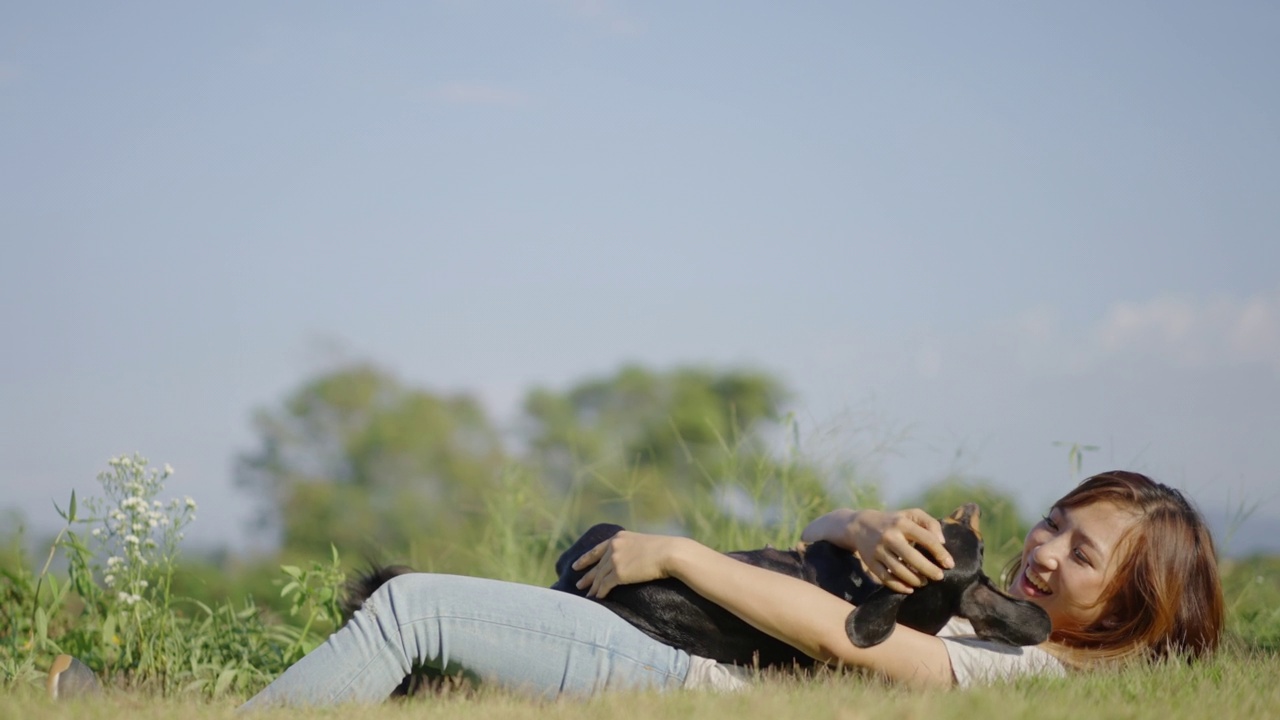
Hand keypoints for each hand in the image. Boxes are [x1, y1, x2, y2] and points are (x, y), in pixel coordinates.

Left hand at [571, 531, 685, 598]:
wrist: (670, 553)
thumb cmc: (664, 549)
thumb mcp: (644, 543)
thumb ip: (633, 549)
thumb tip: (632, 559)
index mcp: (618, 538)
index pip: (596, 550)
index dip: (585, 559)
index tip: (576, 565)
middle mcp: (613, 547)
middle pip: (597, 566)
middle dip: (587, 576)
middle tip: (578, 584)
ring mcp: (615, 560)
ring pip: (599, 577)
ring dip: (592, 589)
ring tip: (586, 597)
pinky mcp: (619, 574)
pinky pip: (605, 586)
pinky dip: (600, 594)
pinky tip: (597, 599)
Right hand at [804, 508, 952, 593]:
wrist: (860, 525)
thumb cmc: (893, 521)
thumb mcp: (911, 515)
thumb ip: (930, 523)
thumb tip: (942, 542)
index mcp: (902, 523)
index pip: (926, 539)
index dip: (940, 553)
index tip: (949, 564)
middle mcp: (889, 536)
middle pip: (913, 558)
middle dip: (929, 570)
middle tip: (939, 577)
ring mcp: (878, 551)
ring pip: (900, 570)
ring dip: (915, 580)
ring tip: (924, 582)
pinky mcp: (870, 563)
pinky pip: (886, 579)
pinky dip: (899, 587)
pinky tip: (910, 588)